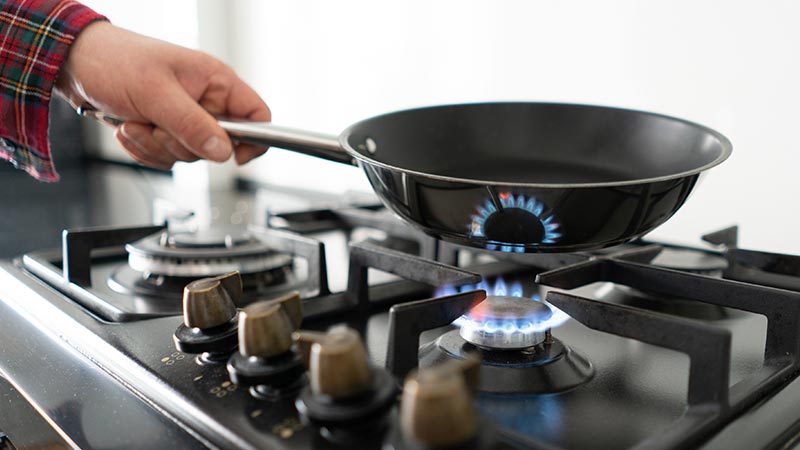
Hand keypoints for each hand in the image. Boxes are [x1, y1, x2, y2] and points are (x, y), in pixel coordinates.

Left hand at [56, 21, 269, 168]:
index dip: (253, 140)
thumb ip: (192, 124)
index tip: (233, 157)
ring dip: (156, 147)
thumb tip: (223, 150)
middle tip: (156, 125)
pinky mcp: (165, 131)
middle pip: (217, 146)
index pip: (257, 115)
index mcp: (216, 82)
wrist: (76, 65)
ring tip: (136, 122)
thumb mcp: (156, 93)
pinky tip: (130, 128)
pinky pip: (166, 158)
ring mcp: (185, 118)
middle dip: (181, 144)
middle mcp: (205, 102)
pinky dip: (144, 150)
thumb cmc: (116, 61)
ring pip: (189, 156)